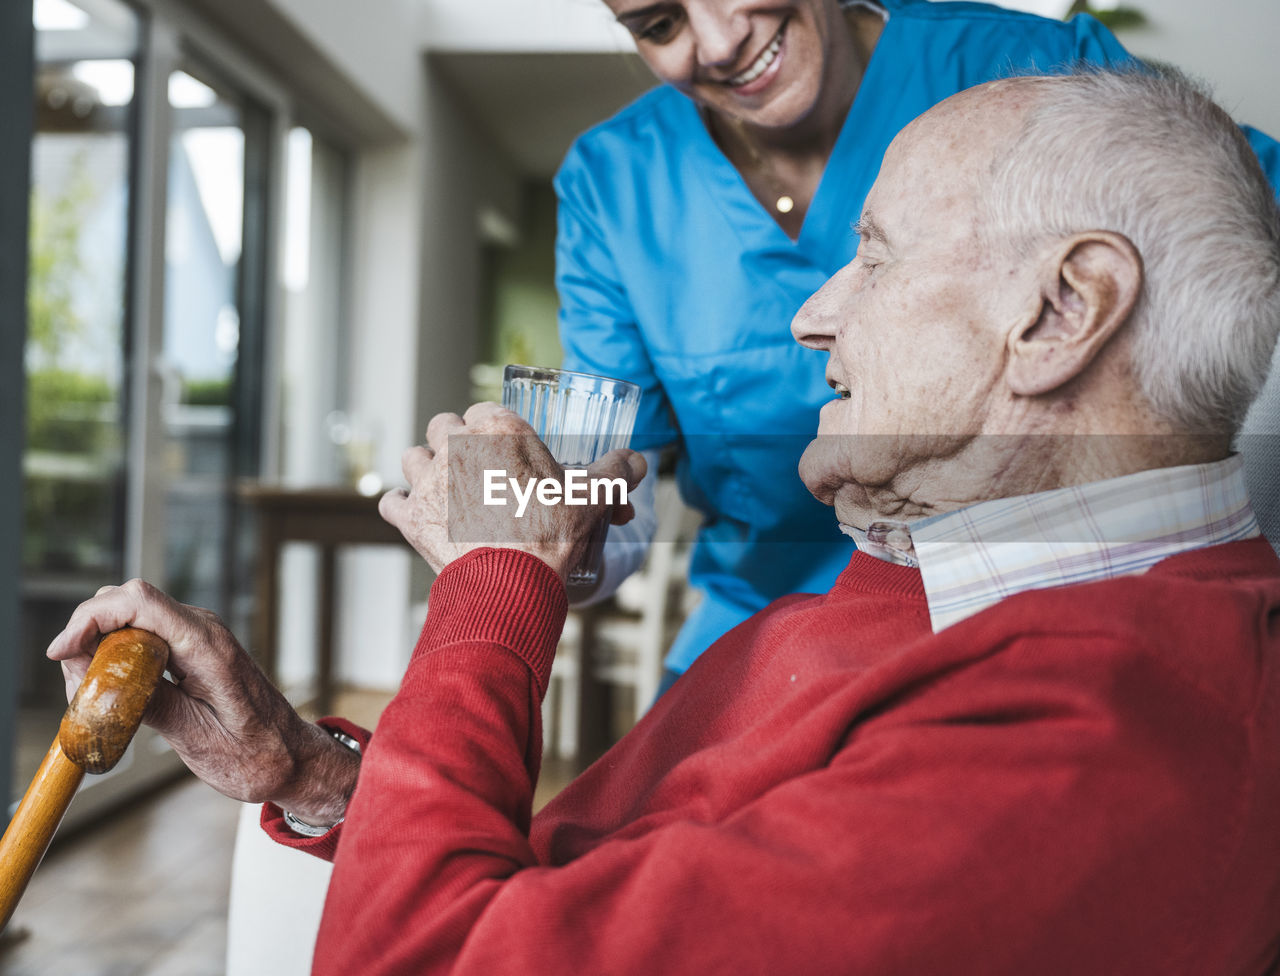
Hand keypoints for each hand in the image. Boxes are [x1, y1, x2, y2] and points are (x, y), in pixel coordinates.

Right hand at [46, 580, 359, 824]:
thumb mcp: (195, 737)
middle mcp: (205, 629)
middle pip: (129, 601)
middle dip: (89, 632)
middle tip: (74, 685)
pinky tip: (111, 689)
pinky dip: (118, 652)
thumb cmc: (256, 754)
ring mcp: (200, 635)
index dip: (91, 618)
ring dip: (100, 644)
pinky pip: (145, 633)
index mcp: (209, 647)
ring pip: (132, 616)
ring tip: (90, 695)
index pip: (140, 603)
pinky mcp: (194, 647)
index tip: (61, 652)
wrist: (293, 757)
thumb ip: (147, 703)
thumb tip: (96, 680)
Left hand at [379, 402, 645, 580]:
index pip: (486, 409)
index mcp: (497, 429)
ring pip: (412, 456)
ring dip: (425, 467)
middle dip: (455, 439)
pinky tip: (415, 514)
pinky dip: (401, 507)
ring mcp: (428, 480)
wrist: (512, 583)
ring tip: (444, 485)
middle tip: (478, 464)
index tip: (509, 450)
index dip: (496, 428)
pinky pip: (392, 500)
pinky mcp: (410, 516)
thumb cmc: (551, 534)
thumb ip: (616, 473)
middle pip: (443, 424)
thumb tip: (637, 462)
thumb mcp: (593, 497)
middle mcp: (455, 445)